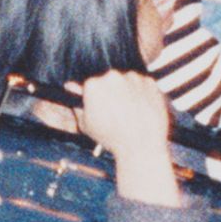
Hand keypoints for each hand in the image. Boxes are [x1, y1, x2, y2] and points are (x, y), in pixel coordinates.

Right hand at [72, 69, 180, 201]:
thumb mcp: (86, 125)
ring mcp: (133, 78)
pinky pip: (143, 85)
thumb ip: (77, 104)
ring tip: (131, 115)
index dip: (95, 100)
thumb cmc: (111, 137)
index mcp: (93, 85)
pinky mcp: (150, 82)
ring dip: (128, 93)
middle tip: (117, 114)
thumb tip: (70, 87)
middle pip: (109, 82)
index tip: (102, 111)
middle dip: (112, 94)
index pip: (91, 86)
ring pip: (127, 82)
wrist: (142, 145)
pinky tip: (141, 111)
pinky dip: (143, 95)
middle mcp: (112, 76)